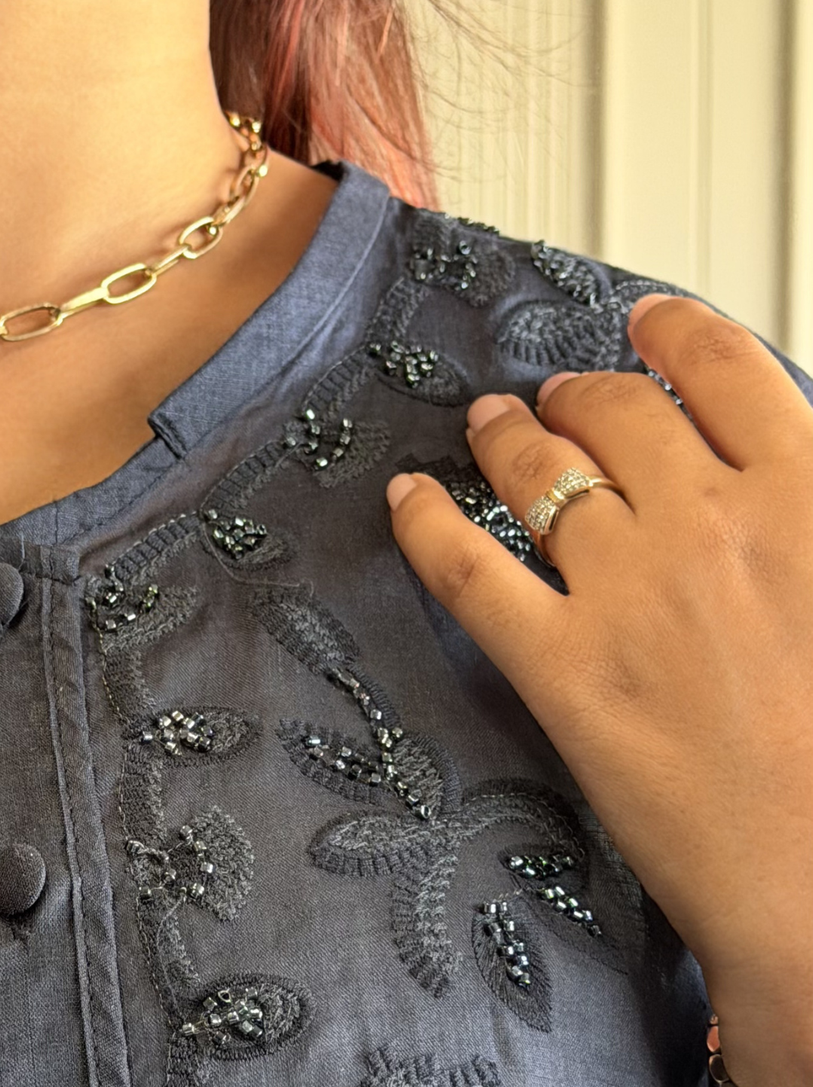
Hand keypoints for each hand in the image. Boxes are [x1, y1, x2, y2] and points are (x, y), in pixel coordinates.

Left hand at [386, 296, 812, 1086]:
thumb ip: (801, 519)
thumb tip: (764, 482)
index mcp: (804, 499)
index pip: (726, 371)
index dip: (673, 336)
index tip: (646, 325)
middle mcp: (711, 524)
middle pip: (620, 413)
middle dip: (579, 392)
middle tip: (556, 398)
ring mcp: (628, 594)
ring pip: (542, 474)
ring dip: (506, 435)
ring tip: (488, 426)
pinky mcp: (561, 668)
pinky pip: (470, 569)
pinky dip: (427, 524)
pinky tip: (406, 498)